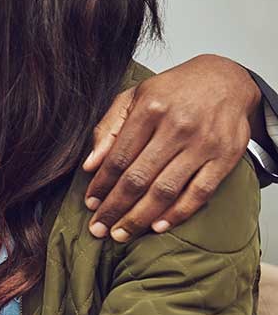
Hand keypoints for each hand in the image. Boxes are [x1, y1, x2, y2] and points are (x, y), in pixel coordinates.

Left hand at [83, 54, 259, 241]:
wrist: (225, 80)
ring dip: (140, 217)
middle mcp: (176, 127)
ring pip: (165, 190)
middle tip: (99, 229)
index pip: (118, 157)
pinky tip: (157, 226)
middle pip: (138, 178)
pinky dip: (177, 213)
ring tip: (121, 233)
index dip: (101, 185)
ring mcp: (203, 144)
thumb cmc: (173, 91)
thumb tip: (89, 165)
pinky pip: (198, 193)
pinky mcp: (225, 158)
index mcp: (150, 109)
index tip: (90, 204)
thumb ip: (108, 128)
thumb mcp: (134, 97)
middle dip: (115, 208)